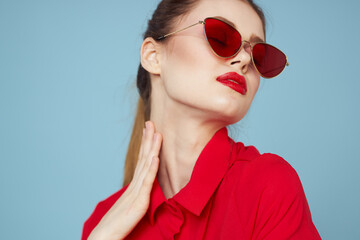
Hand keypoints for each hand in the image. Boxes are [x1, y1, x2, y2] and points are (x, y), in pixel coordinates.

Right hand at [88, 121, 161, 239]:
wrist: (105, 237)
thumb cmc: (116, 225)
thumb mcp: (131, 206)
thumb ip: (138, 196)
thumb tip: (144, 189)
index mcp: (134, 186)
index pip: (141, 161)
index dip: (145, 145)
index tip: (148, 130)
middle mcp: (134, 185)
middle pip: (143, 158)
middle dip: (148, 139)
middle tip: (150, 122)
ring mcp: (136, 192)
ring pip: (146, 166)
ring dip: (152, 148)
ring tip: (156, 132)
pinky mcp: (139, 202)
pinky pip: (146, 183)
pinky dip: (151, 169)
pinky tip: (155, 157)